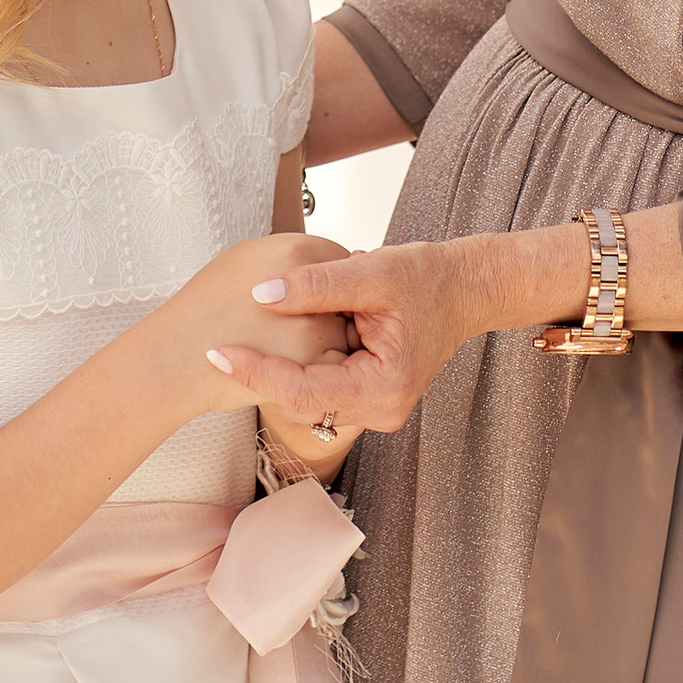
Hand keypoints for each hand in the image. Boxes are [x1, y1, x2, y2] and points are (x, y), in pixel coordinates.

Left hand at [207, 235, 507, 441]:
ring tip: (251, 336)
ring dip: (279, 370)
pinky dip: (300, 367)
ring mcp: (376, 410)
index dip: (256, 371)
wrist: (466, 290)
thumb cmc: (427, 278)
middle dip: (261, 372)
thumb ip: (316, 285)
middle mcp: (381, 410)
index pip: (302, 390)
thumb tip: (261, 293)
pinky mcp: (369, 399)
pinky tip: (284, 340)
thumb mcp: (371, 272)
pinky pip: (321, 391)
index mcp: (384, 386)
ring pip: (307, 400)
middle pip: (299, 403)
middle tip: (219, 341)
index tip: (216, 352)